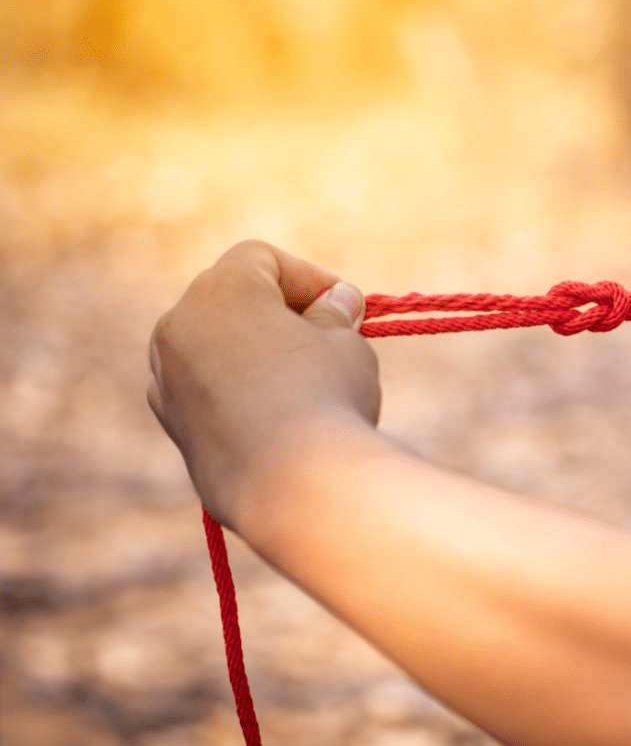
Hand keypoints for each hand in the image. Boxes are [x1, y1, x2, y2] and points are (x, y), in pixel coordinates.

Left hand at [147, 241, 379, 529]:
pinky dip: (237, 390)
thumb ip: (334, 315)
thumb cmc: (325, 397)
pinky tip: (278, 415)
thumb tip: (335, 301)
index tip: (347, 306)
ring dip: (255, 351)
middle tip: (331, 337)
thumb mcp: (345, 342)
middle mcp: (179, 325)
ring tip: (307, 380)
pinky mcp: (173, 425)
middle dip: (280, 312)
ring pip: (214, 345)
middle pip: (231, 298)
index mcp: (220, 289)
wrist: (293, 484)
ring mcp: (168, 377)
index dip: (310, 278)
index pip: (262, 260)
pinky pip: (206, 389)